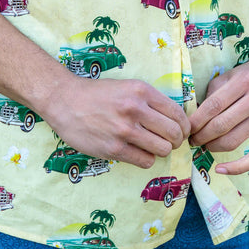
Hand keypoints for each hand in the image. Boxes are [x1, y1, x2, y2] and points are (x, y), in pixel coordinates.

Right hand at [43, 76, 191, 169]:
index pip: (177, 113)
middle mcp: (135, 109)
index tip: (181, 131)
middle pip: (174, 133)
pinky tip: (137, 152)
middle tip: (169, 141)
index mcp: (141, 91)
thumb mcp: (127, 87)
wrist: (65, 100)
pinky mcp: (114, 149)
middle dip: (175, 140)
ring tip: (152, 147)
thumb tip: (175, 120)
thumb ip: (149, 101)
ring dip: (161, 151)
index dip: (184, 126)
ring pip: (163, 149)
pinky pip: (145, 161)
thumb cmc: (97, 94)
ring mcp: (124, 130)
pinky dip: (146, 159)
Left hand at [188, 50, 248, 175]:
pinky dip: (237, 167)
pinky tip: (220, 169)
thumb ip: (211, 95)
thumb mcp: (228, 76)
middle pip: (221, 125)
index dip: (196, 121)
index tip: (186, 129)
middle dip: (201, 136)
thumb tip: (192, 120)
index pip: (213, 106)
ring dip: (212, 147)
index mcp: (244, 81)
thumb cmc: (247, 76)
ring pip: (233, 140)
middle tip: (192, 139)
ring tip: (204, 144)